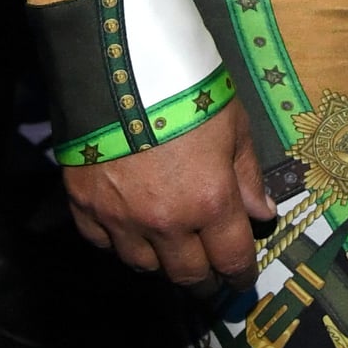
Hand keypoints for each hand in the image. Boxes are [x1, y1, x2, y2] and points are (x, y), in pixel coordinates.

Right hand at [62, 93, 272, 288]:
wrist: (118, 67)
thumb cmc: (186, 90)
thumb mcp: (232, 124)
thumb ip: (247, 175)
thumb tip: (263, 214)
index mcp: (208, 202)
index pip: (231, 258)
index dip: (240, 274)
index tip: (243, 279)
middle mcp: (164, 222)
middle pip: (187, 274)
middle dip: (204, 281)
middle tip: (210, 278)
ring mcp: (119, 218)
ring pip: (143, 266)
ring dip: (162, 262)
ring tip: (171, 251)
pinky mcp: (84, 206)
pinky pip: (103, 244)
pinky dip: (119, 243)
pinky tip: (130, 229)